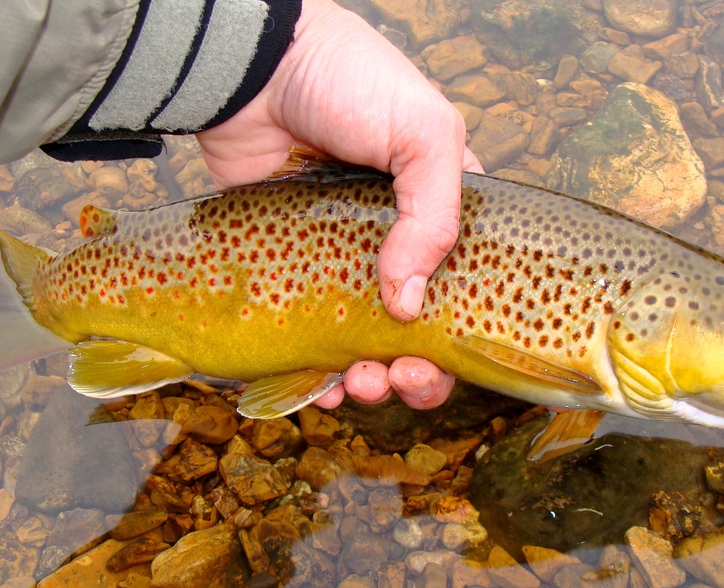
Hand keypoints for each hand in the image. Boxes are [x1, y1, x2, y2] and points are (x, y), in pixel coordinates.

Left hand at [196, 0, 481, 408]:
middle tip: (397, 379)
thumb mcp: (423, 132)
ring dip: (369, 380)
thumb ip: (434, 216)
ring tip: (359, 385)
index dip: (462, 340)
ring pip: (364, 343)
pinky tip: (320, 384)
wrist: (256, 66)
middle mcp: (396, 245)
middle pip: (418, 332)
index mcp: (440, 215)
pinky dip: (316, 369)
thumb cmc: (350, 82)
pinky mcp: (290, 266)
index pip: (468, 293)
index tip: (437, 361)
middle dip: (415, 373)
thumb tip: (409, 305)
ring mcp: (341, 260)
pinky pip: (308, 332)